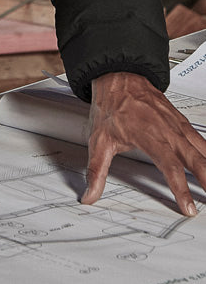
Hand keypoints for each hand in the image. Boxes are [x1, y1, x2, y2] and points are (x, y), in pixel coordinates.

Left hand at [81, 71, 205, 215]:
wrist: (118, 76)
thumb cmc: (110, 104)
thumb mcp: (98, 139)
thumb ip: (96, 170)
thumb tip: (90, 194)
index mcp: (148, 135)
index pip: (169, 166)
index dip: (180, 188)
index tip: (188, 207)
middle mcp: (166, 129)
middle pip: (194, 159)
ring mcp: (176, 124)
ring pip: (201, 149)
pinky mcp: (181, 121)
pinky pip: (200, 139)